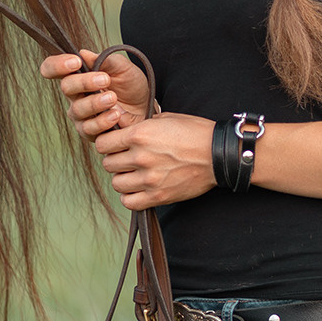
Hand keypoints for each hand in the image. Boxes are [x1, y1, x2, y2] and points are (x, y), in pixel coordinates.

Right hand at [40, 49, 152, 143]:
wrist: (147, 108)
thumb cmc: (131, 86)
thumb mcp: (122, 67)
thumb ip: (103, 60)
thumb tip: (83, 53)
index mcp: (77, 75)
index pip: (52, 68)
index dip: (57, 65)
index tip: (75, 62)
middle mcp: (75, 95)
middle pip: (66, 87)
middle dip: (84, 82)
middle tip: (104, 79)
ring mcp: (81, 115)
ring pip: (77, 110)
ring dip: (95, 103)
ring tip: (113, 98)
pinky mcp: (90, 132)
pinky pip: (89, 128)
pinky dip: (103, 120)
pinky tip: (116, 114)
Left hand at [95, 113, 215, 209]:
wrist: (218, 154)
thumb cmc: (194, 132)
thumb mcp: (164, 118)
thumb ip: (138, 123)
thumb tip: (117, 123)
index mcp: (140, 134)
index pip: (103, 144)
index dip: (108, 143)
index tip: (116, 144)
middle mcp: (140, 157)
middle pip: (108, 164)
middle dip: (115, 160)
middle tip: (126, 158)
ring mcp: (149, 179)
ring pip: (116, 183)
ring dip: (122, 178)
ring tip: (133, 173)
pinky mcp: (158, 196)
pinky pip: (129, 202)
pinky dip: (130, 196)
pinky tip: (138, 188)